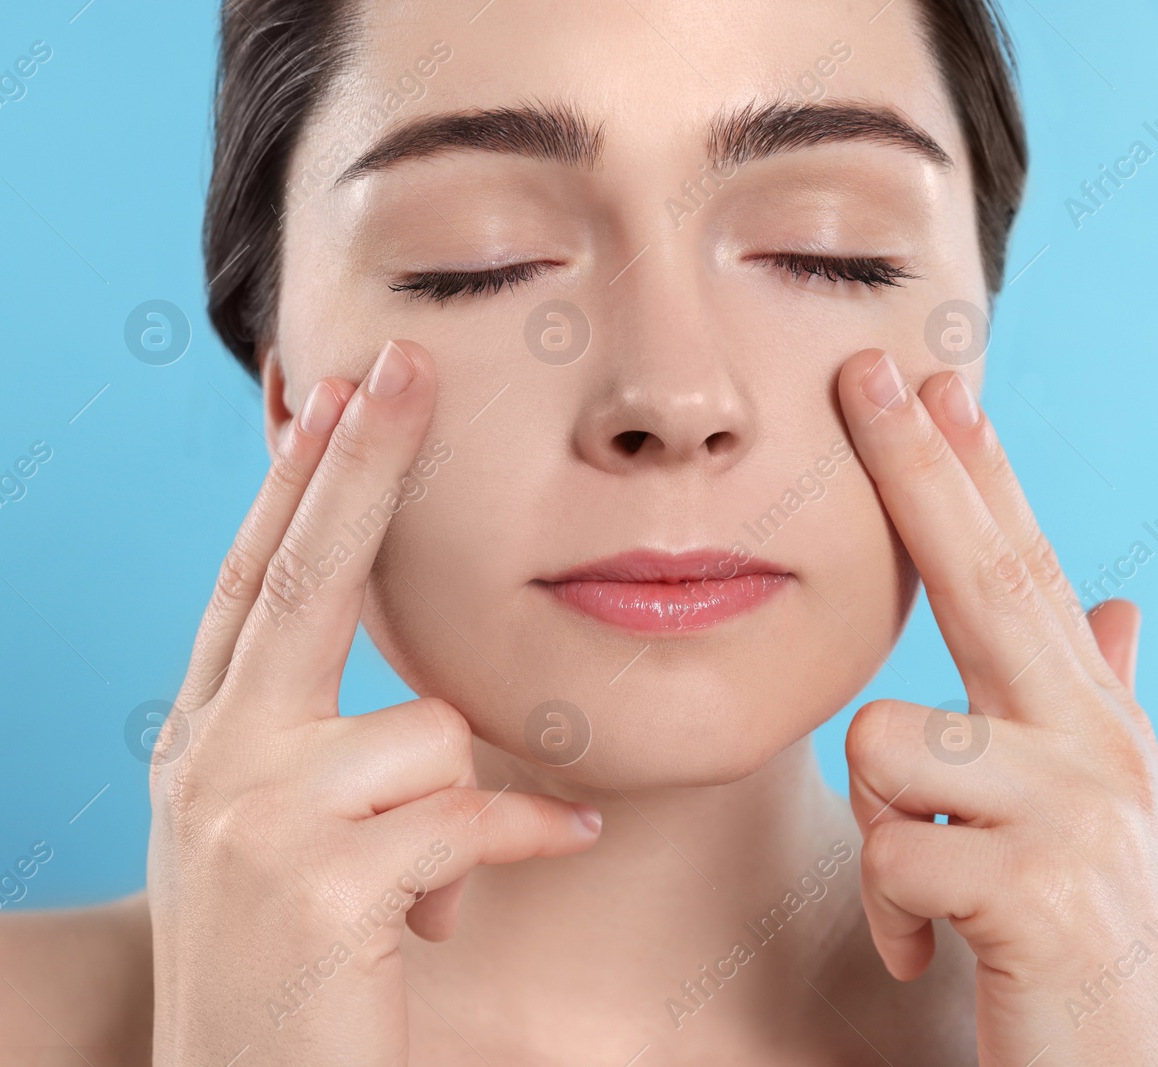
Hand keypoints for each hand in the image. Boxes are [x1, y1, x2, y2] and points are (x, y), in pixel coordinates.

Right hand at [146, 339, 601, 1065]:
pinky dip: (503, 852)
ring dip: (452, 817)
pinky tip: (459, 911)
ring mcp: (255, 815)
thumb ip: (323, 759)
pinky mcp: (318, 879)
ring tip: (415, 895)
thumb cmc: (281, 977)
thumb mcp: (273, 848)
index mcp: (203, 742)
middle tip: (403, 364)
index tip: (338, 394)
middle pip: (306, 575)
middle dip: (361, 460)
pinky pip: (468, 813)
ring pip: (428, 731)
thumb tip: (432, 711)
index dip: (299, 482)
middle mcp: (213, 760)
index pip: (257, 581)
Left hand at [839, 349, 1157, 1064]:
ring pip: (888, 741)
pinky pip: (891, 850)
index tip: (934, 382)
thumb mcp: (1083, 816)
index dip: (975, 474)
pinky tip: (934, 949)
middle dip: (922, 468)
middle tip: (871, 374)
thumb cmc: (1079, 945)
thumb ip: (1087, 706)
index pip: (1021, 573)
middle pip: (989, 580)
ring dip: (885, 826)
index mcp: (1092, 725)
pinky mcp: (1044, 887)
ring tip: (935, 893)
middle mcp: (1100, 747)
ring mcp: (1083, 812)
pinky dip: (891, 910)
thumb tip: (1116, 604)